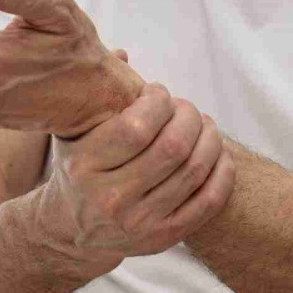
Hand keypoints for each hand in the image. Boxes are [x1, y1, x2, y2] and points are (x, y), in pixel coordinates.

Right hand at [36, 82, 235, 268]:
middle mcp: (110, 198)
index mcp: (85, 166)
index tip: (159, 93)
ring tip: (204, 126)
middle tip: (187, 109)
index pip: (137, 127)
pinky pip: (208, 201)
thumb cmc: (78, 169)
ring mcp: (138, 222)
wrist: (70, 231)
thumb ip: (94, 95)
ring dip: (210, 139)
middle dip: (189, 117)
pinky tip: (218, 154)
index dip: (159, 102)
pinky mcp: (162, 238)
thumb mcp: (71, 133)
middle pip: (173, 148)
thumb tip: (123, 55)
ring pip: (195, 171)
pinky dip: (223, 172)